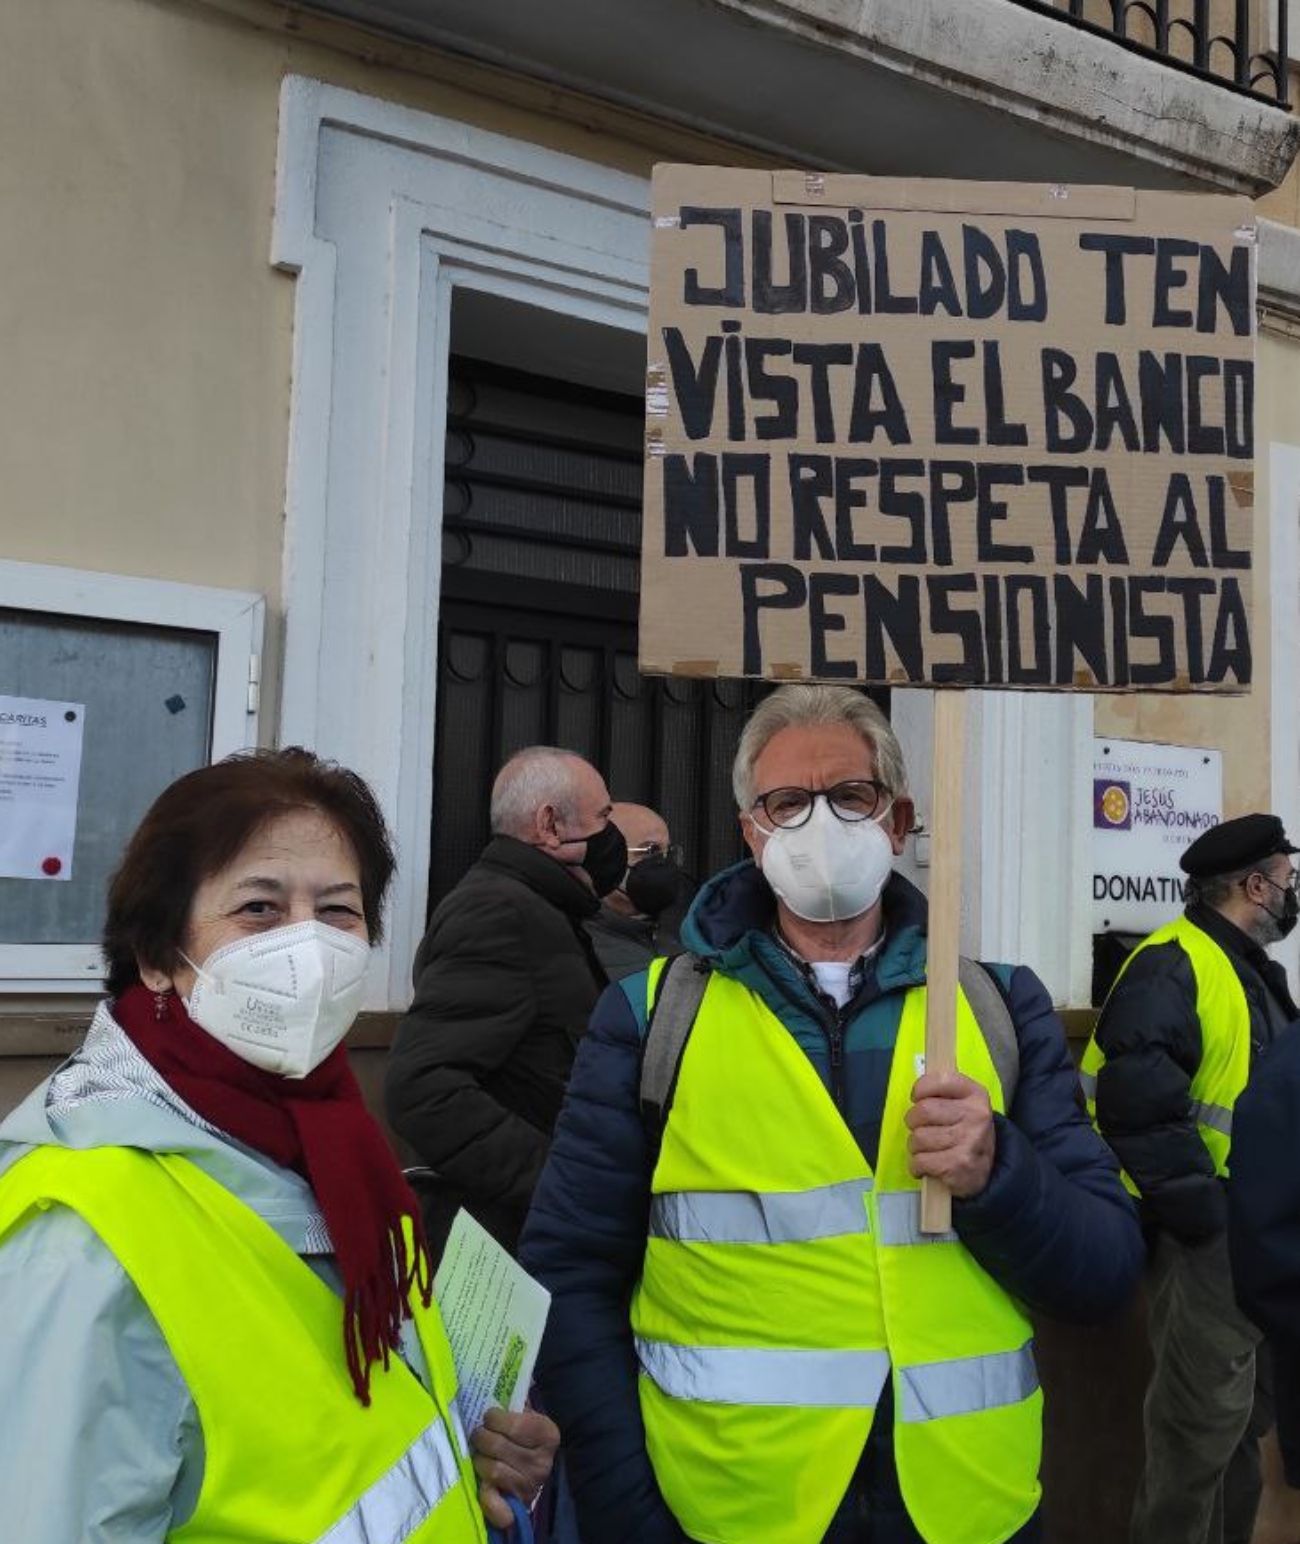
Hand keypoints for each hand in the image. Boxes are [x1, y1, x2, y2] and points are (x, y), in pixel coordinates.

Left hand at [471, 1406, 559, 1528]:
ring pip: (492, 1469)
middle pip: (497, 1445)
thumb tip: (500, 1378)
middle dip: (481, 1437)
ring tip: (480, 1454)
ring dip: (480, 1460)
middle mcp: (542, 1462)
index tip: (489, 1417)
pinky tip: (483, 1485)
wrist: (533, 1474)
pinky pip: (496, 1504)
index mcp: (547, 1435)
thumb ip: (516, 1401)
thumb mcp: (527, 1415)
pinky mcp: (517, 1506)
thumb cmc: (524, 1437)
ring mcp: (530, 1486)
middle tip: (479, 1434)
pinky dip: (486, 1497)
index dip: (494, 1418)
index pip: (515, 1425)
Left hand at [905, 1070, 994, 1197]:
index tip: (918, 1099)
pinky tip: (928, 1166)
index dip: (920, 1089)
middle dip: (913, 1122)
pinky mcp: (959, 1165)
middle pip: (923, 1110)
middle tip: (922, 1128)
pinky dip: (917, 1166)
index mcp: (976, 1094)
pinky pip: (920, 1161)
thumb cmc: (965, 1131)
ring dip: (916, 1147)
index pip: (939, 1080)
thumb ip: (942, 1092)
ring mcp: (969, 1141)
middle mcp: (976, 1115)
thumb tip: (915, 1091)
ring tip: (928, 1149)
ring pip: (918, 1137)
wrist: (985, 1170)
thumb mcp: (963, 1104)